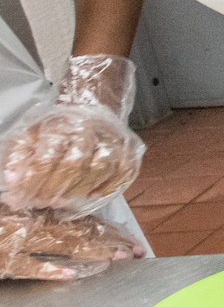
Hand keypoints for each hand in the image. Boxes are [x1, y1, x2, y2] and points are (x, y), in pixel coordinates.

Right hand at [0, 206, 146, 280]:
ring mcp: (16, 241)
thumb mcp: (17, 214)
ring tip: (117, 257)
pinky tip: (70, 272)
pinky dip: (49, 268)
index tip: (131, 240)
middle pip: (78, 232)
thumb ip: (39, 219)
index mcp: (35, 212)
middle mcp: (30, 223)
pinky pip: (28, 265)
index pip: (78, 221)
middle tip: (135, 251)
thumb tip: (71, 229)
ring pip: (61, 245)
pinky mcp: (3, 261)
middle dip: (110, 242)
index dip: (108, 230)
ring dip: (92, 251)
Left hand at [2, 55, 143, 215]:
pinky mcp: (129, 147)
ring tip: (62, 199)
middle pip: (74, 164)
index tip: (22, 199)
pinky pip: (125, 170)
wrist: (90, 103)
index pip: (45, 158)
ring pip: (101, 168)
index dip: (32, 183)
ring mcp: (112, 138)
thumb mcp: (29, 134)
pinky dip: (110, 186)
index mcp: (59, 125)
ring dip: (80, 189)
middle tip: (42, 202)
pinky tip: (92, 194)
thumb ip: (18, 158)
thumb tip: (12, 183)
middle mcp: (89, 129)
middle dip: (55, 189)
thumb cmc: (56, 126)